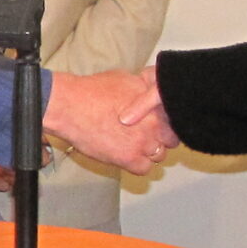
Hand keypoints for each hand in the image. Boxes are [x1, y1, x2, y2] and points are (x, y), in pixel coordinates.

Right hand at [43, 69, 175, 175]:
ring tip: (132, 145)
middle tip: (145, 135)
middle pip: (171, 140)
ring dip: (148, 152)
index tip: (157, 125)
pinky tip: (125, 155)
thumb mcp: (126, 79)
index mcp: (156, 105)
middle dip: (160, 138)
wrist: (71, 106)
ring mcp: (143, 142)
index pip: (175, 120)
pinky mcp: (129, 158)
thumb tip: (150, 88)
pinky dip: (136, 164)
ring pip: (159, 155)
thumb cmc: (92, 91)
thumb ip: (145, 88)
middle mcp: (154, 124)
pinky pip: (144, 168)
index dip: (166, 123)